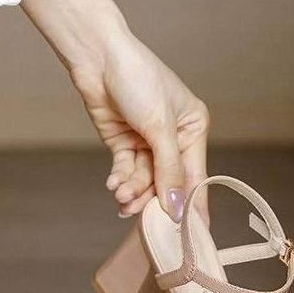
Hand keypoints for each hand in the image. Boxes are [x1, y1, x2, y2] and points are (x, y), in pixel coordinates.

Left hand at [70, 34, 208, 219]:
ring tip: (120, 195)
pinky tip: (114, 186)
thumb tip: (178, 207)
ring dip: (132, 190)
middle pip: (166, 182)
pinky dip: (120, 180)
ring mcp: (147, 141)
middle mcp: (173, 138)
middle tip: (136, 213)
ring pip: (144, 179)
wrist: (99, 56)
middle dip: (150, 197)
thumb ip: (169, 170)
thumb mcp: (159, 126)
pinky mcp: (124, 142)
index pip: (194, 176)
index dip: (191, 205)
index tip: (191, 235)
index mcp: (193, 129)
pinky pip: (127, 170)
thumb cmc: (137, 78)